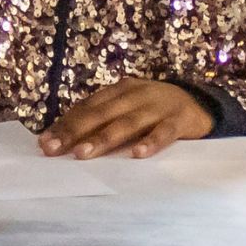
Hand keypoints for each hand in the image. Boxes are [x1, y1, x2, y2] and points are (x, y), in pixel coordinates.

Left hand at [40, 78, 215, 158]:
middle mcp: (136, 95)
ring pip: (128, 123)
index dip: (65, 124)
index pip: (87, 107)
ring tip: (83, 154)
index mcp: (120, 91)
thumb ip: (102, 120)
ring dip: (104, 138)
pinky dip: (151, 142)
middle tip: (54, 149)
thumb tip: (64, 140)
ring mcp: (158, 107)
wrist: (200, 103)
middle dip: (75, 131)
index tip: (44, 143)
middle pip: (101, 113)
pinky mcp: (180, 120)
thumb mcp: (128, 108)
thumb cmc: (154, 111)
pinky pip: (164, 132)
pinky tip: (138, 154)